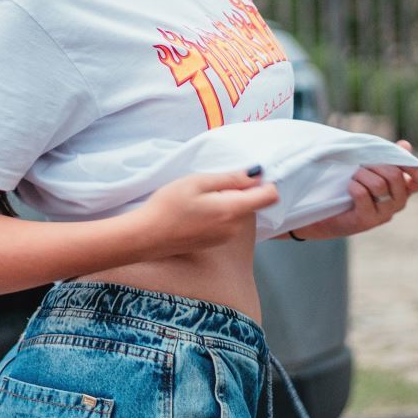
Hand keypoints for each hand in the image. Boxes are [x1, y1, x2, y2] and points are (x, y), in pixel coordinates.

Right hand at [140, 167, 280, 257]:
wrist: (147, 236)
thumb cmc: (169, 206)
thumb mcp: (197, 182)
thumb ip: (230, 179)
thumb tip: (255, 174)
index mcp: (233, 210)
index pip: (270, 196)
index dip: (263, 182)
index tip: (246, 174)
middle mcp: (235, 228)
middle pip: (253, 203)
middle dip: (240, 191)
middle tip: (211, 184)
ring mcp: (226, 238)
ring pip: (240, 212)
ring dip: (228, 202)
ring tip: (200, 198)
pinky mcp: (216, 243)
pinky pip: (228, 223)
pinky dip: (220, 213)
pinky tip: (197, 211)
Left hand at [291, 139, 417, 240]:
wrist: (323, 212)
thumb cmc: (347, 186)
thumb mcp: (368, 167)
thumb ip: (386, 157)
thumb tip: (405, 145)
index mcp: (402, 188)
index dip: (415, 168)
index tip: (398, 157)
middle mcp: (398, 203)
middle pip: (396, 176)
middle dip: (375, 164)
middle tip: (361, 166)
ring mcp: (384, 214)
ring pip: (379, 185)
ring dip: (361, 175)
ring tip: (352, 177)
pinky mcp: (367, 221)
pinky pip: (362, 194)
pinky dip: (353, 186)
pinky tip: (348, 188)